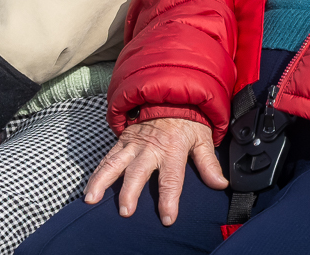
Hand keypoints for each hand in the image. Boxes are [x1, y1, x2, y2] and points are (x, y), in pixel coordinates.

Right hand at [83, 117, 226, 225]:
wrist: (169, 91)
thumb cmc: (188, 118)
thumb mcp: (203, 138)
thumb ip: (208, 163)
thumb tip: (221, 184)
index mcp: (172, 149)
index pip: (171, 179)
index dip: (169, 199)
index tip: (167, 218)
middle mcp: (149, 148)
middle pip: (138, 172)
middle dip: (131, 192)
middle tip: (125, 210)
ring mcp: (133, 143)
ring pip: (115, 163)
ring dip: (102, 181)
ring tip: (91, 199)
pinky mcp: (122, 140)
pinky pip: (107, 157)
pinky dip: (96, 172)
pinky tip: (89, 188)